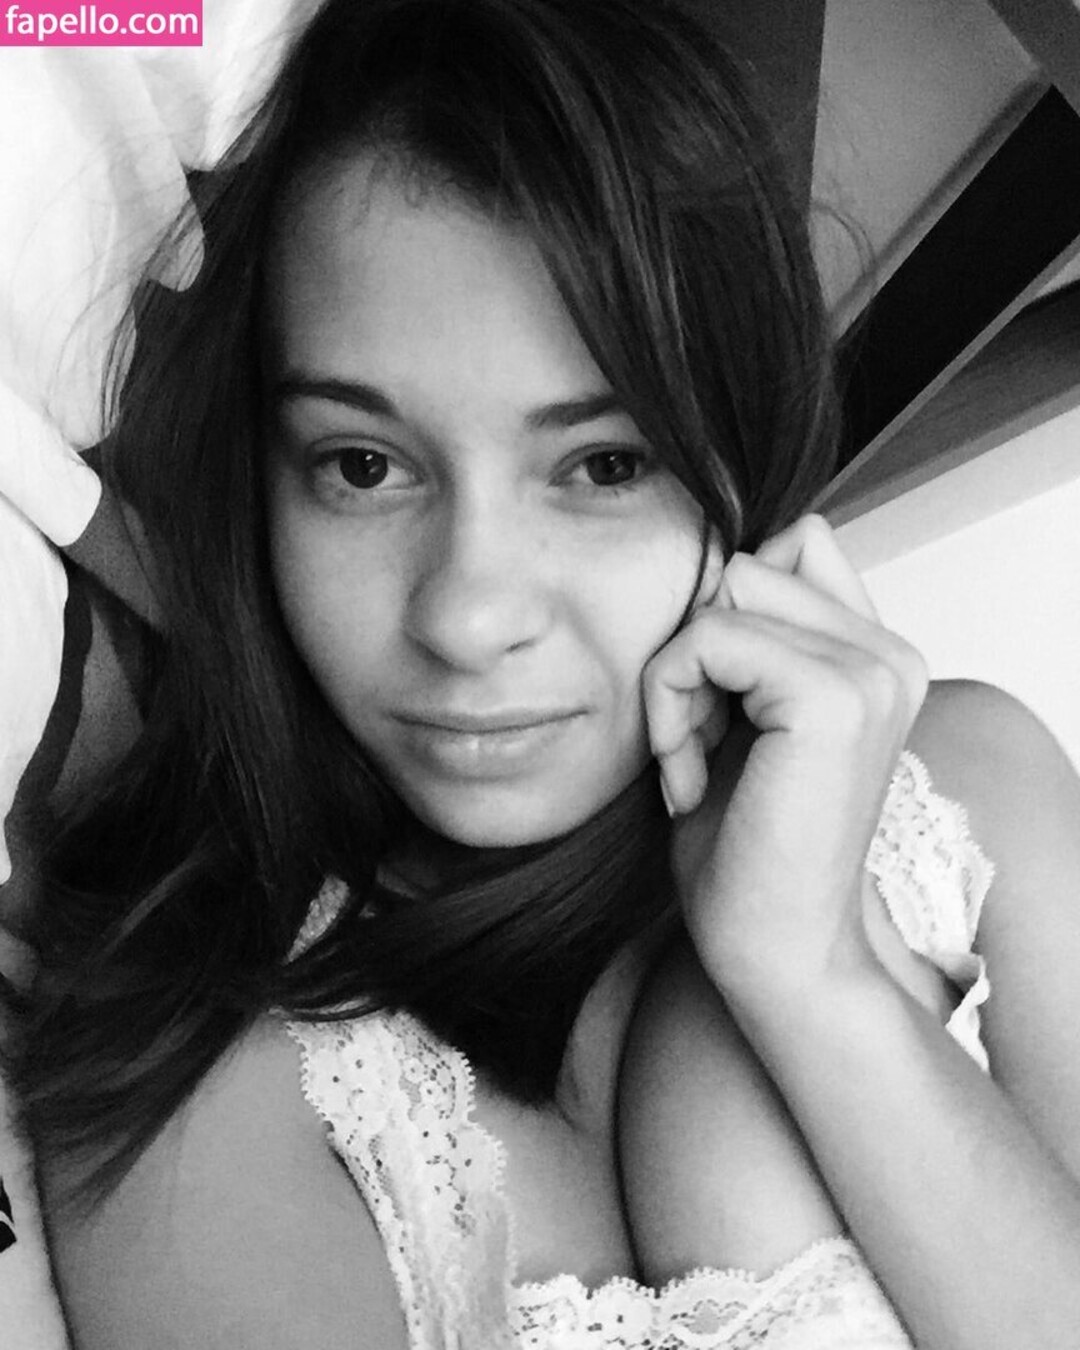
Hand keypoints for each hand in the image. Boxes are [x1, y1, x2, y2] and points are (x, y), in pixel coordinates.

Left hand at [643, 515, 927, 1000]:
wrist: (774, 950)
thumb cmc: (746, 849)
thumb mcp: (743, 718)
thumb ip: (751, 638)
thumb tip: (725, 569)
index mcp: (877, 656)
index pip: (792, 545)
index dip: (726, 619)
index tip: (719, 713)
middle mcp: (890, 655)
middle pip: (748, 566)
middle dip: (696, 652)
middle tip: (701, 745)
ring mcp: (872, 672)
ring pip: (723, 598)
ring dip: (678, 682)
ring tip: (697, 762)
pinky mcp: (834, 697)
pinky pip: (705, 638)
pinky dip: (670, 704)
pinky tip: (688, 777)